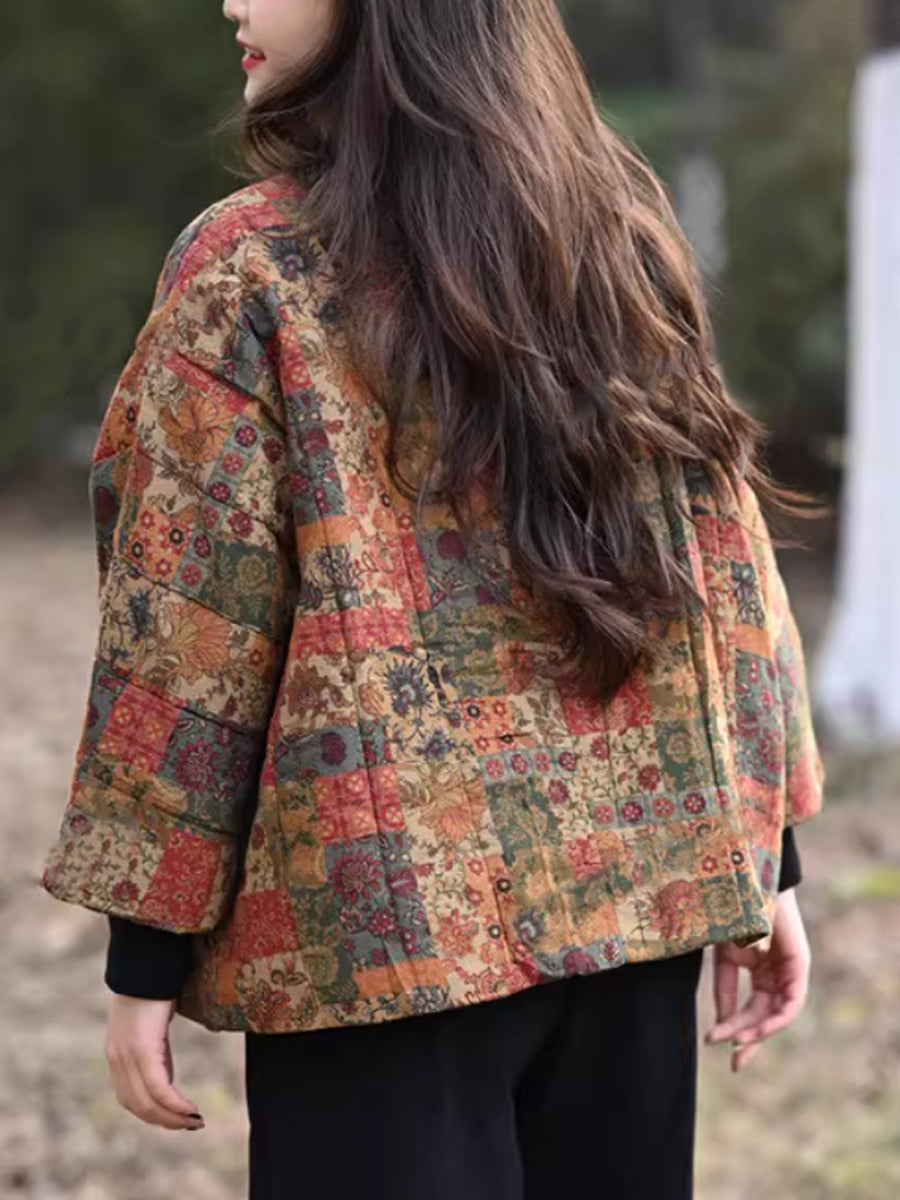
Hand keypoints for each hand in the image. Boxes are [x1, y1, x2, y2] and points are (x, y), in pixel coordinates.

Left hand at [104, 993, 205, 1130]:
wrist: (146, 962)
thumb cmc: (153, 987)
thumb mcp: (151, 1026)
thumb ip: (154, 1051)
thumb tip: (166, 1075)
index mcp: (118, 1054)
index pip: (131, 1098)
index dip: (154, 1115)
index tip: (177, 1120)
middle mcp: (118, 1059)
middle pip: (138, 1105)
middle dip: (166, 1121)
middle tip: (191, 1126)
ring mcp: (128, 1054)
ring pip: (147, 1102)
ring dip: (172, 1117)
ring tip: (194, 1121)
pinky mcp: (143, 1048)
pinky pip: (158, 1087)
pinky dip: (175, 1104)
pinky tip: (190, 1109)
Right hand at [705, 888, 810, 1071]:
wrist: (740, 879)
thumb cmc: (728, 913)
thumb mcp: (722, 958)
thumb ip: (725, 990)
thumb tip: (721, 1027)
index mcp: (758, 969)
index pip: (751, 1009)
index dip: (735, 1029)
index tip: (714, 1044)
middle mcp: (776, 973)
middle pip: (765, 1016)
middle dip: (748, 1039)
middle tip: (733, 1061)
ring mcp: (789, 969)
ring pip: (780, 1014)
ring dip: (760, 1032)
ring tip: (737, 1043)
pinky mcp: (799, 964)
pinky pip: (792, 1002)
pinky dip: (777, 1018)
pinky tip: (759, 1029)